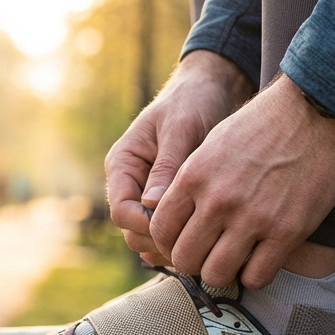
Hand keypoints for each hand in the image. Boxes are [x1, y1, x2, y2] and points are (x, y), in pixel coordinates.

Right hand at [105, 51, 253, 264]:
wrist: (213, 89)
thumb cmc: (193, 102)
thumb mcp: (180, 129)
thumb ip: (167, 166)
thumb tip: (151, 206)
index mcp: (123, 165)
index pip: (121, 212)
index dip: (146, 226)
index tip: (180, 229)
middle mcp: (131, 184)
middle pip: (133, 231)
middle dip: (161, 241)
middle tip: (199, 244)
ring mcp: (149, 195)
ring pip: (151, 237)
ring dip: (174, 245)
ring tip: (207, 245)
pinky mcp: (171, 201)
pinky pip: (171, 231)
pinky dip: (185, 240)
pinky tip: (210, 241)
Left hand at [148, 74, 334, 288]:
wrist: (317, 111)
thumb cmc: (263, 125)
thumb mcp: (212, 145)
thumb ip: (190, 183)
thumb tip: (171, 216)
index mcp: (193, 176)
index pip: (160, 231)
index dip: (169, 242)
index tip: (185, 240)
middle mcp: (218, 201)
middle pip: (184, 259)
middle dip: (194, 261)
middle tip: (209, 253)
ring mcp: (252, 218)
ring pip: (216, 275)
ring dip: (222, 272)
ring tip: (234, 260)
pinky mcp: (287, 232)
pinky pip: (256, 277)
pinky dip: (254, 275)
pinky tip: (260, 260)